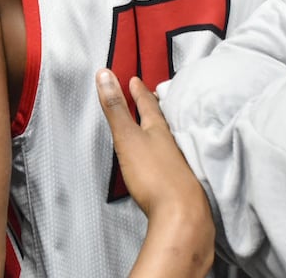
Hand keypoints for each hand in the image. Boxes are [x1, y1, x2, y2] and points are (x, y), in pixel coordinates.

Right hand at [95, 71, 213, 267]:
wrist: (181, 213)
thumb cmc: (153, 173)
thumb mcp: (128, 137)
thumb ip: (115, 108)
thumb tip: (104, 72)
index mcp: (158, 129)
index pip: (148, 104)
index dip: (139, 91)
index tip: (135, 79)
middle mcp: (172, 142)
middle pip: (163, 119)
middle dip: (155, 107)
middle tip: (153, 95)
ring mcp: (179, 161)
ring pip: (170, 137)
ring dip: (162, 127)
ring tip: (159, 122)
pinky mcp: (180, 181)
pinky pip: (173, 156)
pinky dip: (167, 148)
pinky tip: (166, 156)